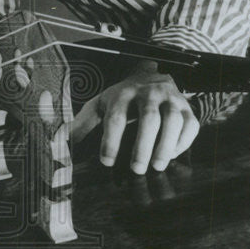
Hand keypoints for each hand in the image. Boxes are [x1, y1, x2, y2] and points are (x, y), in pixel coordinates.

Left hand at [70, 61, 198, 173]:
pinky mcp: (188, 107)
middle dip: (142, 146)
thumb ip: (81, 125)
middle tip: (136, 170)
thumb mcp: (98, 106)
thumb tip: (58, 143)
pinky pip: (191, 124)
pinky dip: (183, 141)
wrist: (151, 78)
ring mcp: (171, 99)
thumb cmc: (120, 100)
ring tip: (157, 167)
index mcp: (122, 93)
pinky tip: (172, 155)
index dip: (111, 140)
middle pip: (149, 118)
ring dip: (166, 145)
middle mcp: (149, 93)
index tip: (106, 162)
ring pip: (173, 120)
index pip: (116, 116)